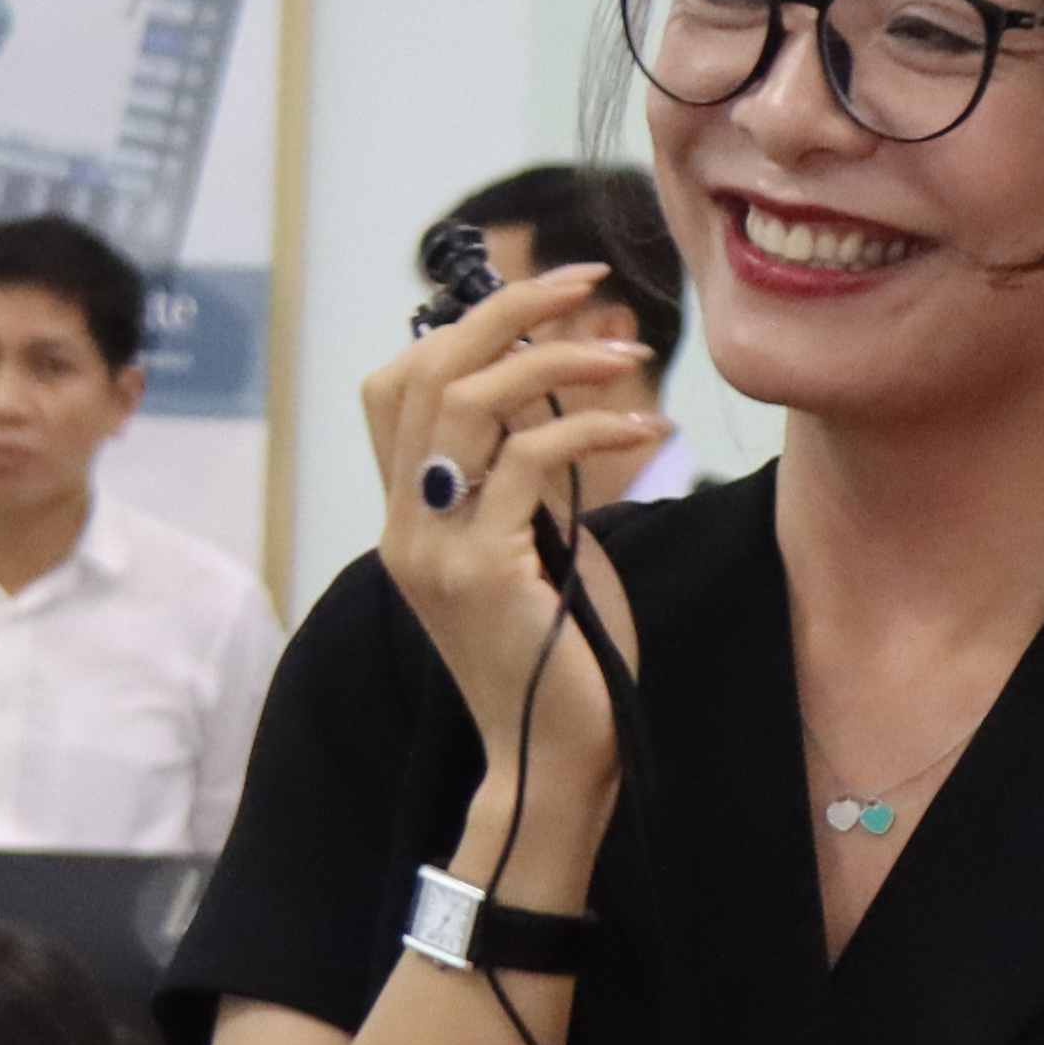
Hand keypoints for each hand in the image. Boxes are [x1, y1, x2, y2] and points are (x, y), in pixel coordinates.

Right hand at [364, 264, 655, 845]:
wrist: (555, 762)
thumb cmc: (561, 659)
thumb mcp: (534, 549)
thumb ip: (523, 481)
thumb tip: (556, 402)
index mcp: (409, 516)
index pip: (397, 384)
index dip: (463, 326)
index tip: (545, 301)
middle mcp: (405, 525)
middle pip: (422, 370)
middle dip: (507, 308)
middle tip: (586, 282)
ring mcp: (434, 548)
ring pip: (465, 400)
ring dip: (553, 359)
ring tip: (626, 350)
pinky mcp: (483, 570)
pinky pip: (527, 462)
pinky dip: (590, 429)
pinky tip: (645, 428)